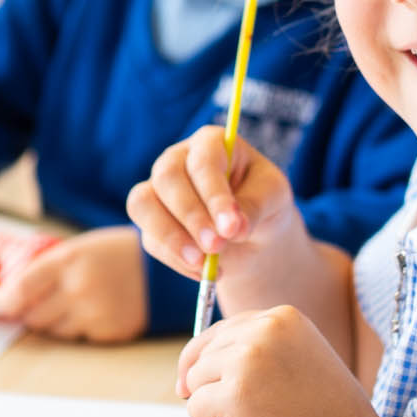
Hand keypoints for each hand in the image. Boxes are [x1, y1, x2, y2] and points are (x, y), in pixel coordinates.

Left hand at [0, 227, 147, 341]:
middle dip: (30, 313)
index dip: (8, 301)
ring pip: (54, 331)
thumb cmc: (115, 255)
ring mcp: (94, 312)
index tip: (6, 304)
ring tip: (71, 305)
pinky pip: (78, 338)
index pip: (22, 289)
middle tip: (37, 305)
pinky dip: (79, 329)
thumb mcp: (80, 249)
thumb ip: (47, 270)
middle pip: (34, 316)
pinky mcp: (108, 332)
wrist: (163, 270)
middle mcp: (79, 288)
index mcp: (68, 260)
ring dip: (54, 322)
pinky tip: (93, 312)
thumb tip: (10, 296)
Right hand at [128, 125, 308, 288]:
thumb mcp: (274, 198)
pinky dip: (176, 261)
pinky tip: (205, 272)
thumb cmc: (264, 202)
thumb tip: (234, 228)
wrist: (252, 234)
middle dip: (191, 216)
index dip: (214, 194)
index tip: (231, 226)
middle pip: (167, 178)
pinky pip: (151, 240)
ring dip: (171, 238)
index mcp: (211, 143)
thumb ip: (256, 206)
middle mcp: (177, 160)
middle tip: (216, 246)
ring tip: (204, 264)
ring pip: (143, 205)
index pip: (204, 162)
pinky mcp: (151, 222)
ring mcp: (158, 189)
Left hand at [178, 306, 379, 416]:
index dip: (213, 363)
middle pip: (203, 354)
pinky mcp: (235, 394)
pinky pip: (195, 409)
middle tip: (252, 412)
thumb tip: (193, 366)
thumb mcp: (299, 360)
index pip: (222, 331)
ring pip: (194, 381)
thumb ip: (259, 349)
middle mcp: (265, 329)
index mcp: (283, 317)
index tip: (222, 387)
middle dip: (215, 387)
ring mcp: (248, 359)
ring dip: (215, 408)